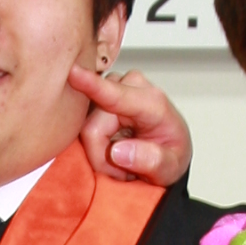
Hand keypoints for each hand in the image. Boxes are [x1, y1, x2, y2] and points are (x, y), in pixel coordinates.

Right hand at [71, 62, 191, 187]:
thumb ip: (152, 161)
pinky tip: (109, 144)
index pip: (117, 96)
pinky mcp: (96, 94)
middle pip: (92, 128)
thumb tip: (117, 152)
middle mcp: (129, 86)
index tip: (74, 73)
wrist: (166, 148)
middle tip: (124, 171)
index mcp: (151, 102)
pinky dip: (93, 142)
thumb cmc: (170, 154)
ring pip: (83, 128)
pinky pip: (80, 124)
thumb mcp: (171, 167)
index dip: (93, 86)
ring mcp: (110, 87)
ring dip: (97, 151)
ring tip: (119, 157)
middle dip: (101, 157)